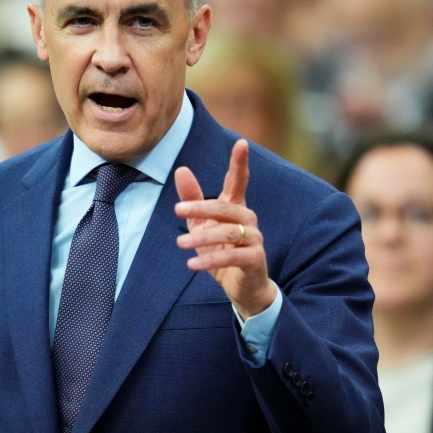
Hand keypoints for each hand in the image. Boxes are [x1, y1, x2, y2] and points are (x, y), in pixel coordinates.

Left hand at [174, 139, 277, 318]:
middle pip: (226, 208)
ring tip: (180, 243)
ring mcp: (254, 240)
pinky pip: (233, 257)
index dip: (240, 163)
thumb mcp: (201, 225)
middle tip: (177, 209)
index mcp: (235, 208)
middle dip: (202, 207)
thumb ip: (192, 200)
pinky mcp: (255, 260)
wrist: (242, 288)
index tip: (242, 143)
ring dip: (203, 238)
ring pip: (229, 233)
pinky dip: (211, 260)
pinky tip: (192, 264)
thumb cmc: (222, 252)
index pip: (238, 181)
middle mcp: (248, 220)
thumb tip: (181, 170)